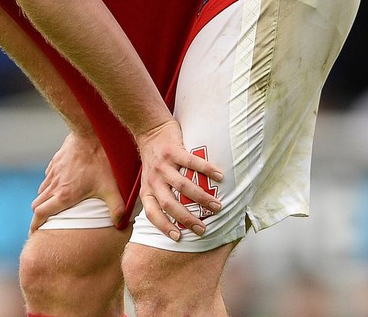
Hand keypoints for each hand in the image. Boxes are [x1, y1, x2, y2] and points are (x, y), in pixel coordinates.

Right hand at [30, 131, 125, 231]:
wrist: (90, 133)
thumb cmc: (100, 161)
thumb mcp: (111, 187)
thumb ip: (117, 208)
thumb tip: (121, 225)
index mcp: (64, 195)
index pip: (40, 213)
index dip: (35, 225)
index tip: (34, 233)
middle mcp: (54, 185)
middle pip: (37, 204)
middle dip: (38, 215)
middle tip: (44, 223)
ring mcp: (53, 172)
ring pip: (41, 191)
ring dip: (44, 200)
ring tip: (53, 206)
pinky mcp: (55, 162)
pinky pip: (47, 178)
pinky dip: (49, 186)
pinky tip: (60, 185)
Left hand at [137, 119, 222, 240]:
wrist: (149, 130)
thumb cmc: (154, 159)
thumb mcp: (150, 180)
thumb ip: (159, 196)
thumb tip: (176, 220)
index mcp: (147, 189)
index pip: (151, 213)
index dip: (163, 226)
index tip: (178, 237)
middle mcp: (154, 179)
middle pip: (170, 204)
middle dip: (187, 218)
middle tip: (203, 229)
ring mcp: (163, 164)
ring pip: (183, 186)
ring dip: (201, 198)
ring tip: (217, 206)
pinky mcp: (173, 150)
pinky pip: (191, 162)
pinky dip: (207, 170)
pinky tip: (220, 176)